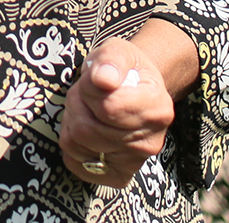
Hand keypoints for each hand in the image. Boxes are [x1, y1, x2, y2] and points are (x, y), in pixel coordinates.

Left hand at [58, 20, 195, 188]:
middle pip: (87, 129)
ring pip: (77, 145)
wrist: (137, 91)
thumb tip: (103, 79)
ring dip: (71, 121)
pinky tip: (86, 129)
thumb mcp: (118, 51)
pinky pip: (76, 164)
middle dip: (76, 105)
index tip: (94, 79)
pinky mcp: (117, 177)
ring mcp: (135, 163)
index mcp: (157, 108)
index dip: (89, 89)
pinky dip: (72, 145)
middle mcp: (151, 142)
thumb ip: (111, 60)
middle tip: (86, 93)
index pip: (108, 107)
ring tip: (87, 109)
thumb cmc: (125, 70)